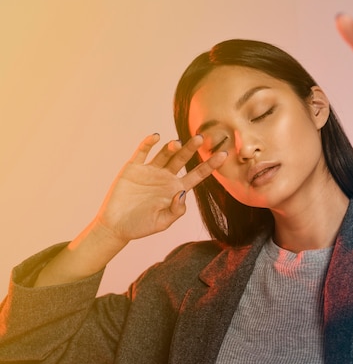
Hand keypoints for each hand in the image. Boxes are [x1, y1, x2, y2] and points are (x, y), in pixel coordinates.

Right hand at [93, 133, 226, 243]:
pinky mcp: (133, 168)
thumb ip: (176, 210)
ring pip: (164, 154)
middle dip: (191, 149)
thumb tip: (183, 193)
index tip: (224, 154)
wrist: (117, 226)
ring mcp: (150, 171)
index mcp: (176, 189)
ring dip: (171, 147)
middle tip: (200, 138)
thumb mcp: (163, 222)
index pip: (197, 174)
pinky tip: (156, 137)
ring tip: (177, 143)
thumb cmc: (141, 226)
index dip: (210, 165)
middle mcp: (166, 177)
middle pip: (182, 159)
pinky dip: (148, 143)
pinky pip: (142, 152)